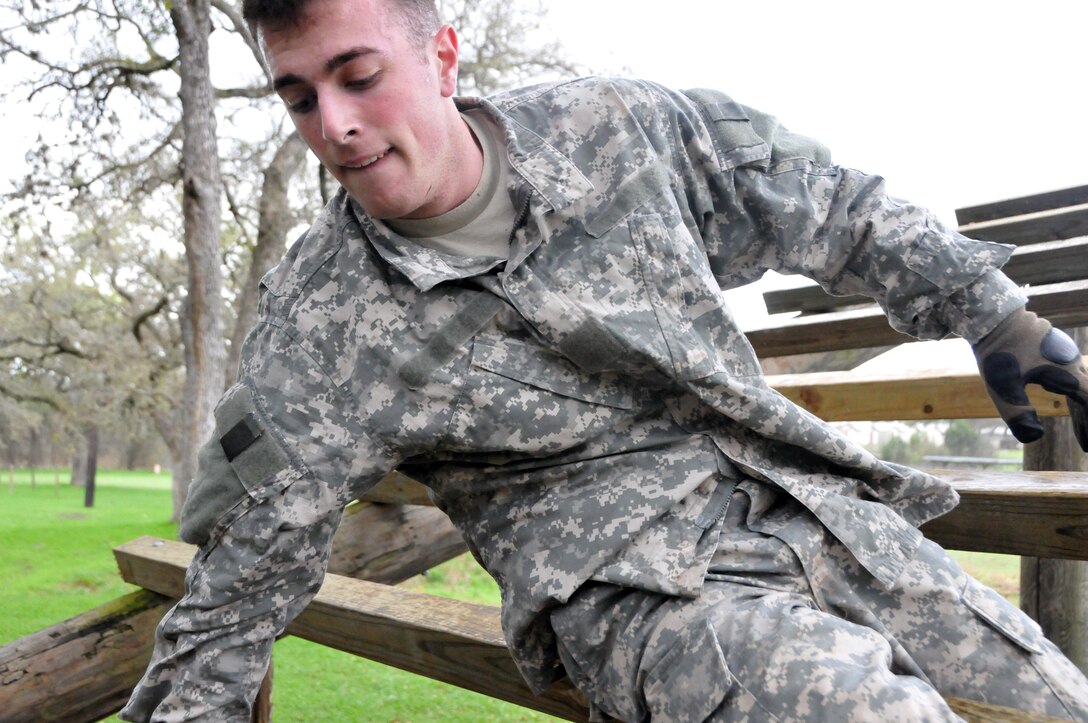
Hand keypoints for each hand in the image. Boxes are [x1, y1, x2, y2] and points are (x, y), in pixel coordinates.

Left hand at [972, 307, 1087, 449]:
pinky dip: (1069, 393)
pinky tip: (1061, 402)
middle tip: (1085, 446)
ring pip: (1079, 386)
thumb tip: (1035, 437)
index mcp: (1066, 373)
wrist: (991, 318)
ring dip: (1080, 410)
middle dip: (1087, 422)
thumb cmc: (998, 353)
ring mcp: (1063, 354)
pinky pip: (1068, 375)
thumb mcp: (1004, 387)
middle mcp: (1070, 362)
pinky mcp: (1052, 349)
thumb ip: (1018, 414)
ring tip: (1079, 434)